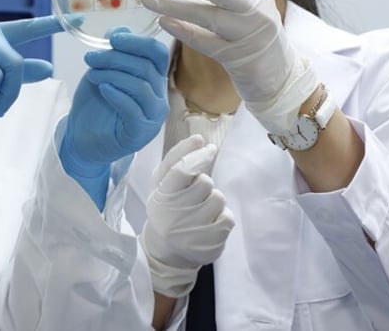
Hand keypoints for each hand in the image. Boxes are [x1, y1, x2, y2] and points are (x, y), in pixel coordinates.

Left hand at [59, 28, 169, 209]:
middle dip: (115, 58)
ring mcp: (152, 117)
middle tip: (90, 58)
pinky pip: (133, 109)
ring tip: (91, 74)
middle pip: (146, 67)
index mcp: (153, 78)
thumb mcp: (102, 72)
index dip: (137, 42)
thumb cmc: (95, 105)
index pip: (157, 53)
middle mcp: (158, 97)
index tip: (112, 38)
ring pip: (140, 86)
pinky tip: (102, 89)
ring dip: (112, 75)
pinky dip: (117, 95)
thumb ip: (113, 53)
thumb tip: (120, 29)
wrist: (81, 139)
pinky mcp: (141, 133)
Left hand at [140, 0, 317, 133]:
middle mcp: (253, 9)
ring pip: (210, 15)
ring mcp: (247, 34)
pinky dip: (185, 32)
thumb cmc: (254, 37)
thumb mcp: (243, 8)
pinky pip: (207, 44)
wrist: (282, 76)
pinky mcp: (238, 58)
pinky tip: (164, 22)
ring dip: (176, 5)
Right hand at [140, 134, 234, 297]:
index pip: (182, 170)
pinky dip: (221, 217)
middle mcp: (175, 215)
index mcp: (160, 196)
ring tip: (200, 210)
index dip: (198, 156)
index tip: (208, 147)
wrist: (166, 250)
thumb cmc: (165, 208)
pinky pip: (228, 218)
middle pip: (205, 183)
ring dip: (212, 201)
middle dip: (203, 184)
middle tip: (193, 195)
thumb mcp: (161, 183)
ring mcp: (193, 232)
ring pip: (218, 199)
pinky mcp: (210, 245)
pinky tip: (208, 223)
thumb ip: (176, 159)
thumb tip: (199, 139)